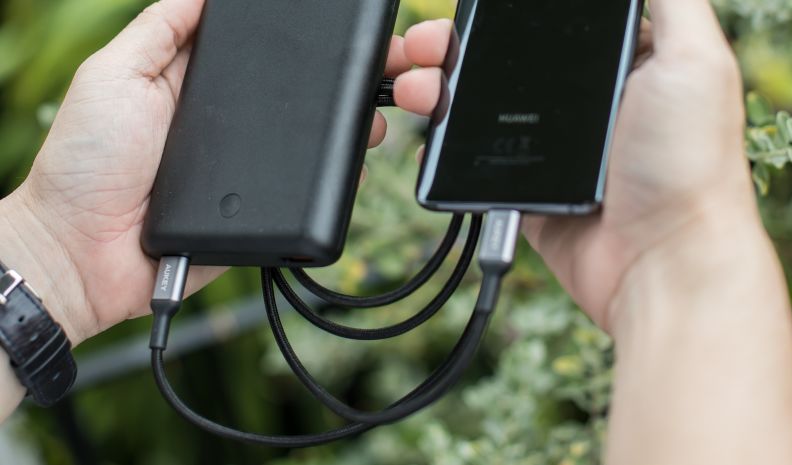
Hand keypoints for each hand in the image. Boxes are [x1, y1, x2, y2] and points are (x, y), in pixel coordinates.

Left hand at [0, 0, 418, 344]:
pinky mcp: (270, 214)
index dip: (329, 40)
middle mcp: (247, 126)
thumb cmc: (88, 163)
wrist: (83, 252)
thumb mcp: (115, 73)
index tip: (368, 26)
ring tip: (412, 93)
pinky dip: (351, 170)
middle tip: (424, 54)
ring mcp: (262, 171)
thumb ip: (164, 28)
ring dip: (380, 111)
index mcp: (216, 86)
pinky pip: (320, 192)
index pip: (284, 54)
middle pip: (323, 92)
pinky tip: (371, 146)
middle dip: (383, 67)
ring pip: (332, 139)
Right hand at [397, 2, 764, 330]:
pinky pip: (479, 165)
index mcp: (622, 66)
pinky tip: (428, 136)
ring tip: (416, 89)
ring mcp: (555, 152)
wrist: (662, 261)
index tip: (469, 10)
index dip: (508, 14)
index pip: (553, 25)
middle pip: (507, 63)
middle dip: (458, 48)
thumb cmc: (687, 162)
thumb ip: (672, 4)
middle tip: (426, 46)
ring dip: (441, 92)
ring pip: (483, 110)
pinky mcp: (530, 192)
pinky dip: (447, 150)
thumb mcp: (695, 62)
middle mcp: (586, 105)